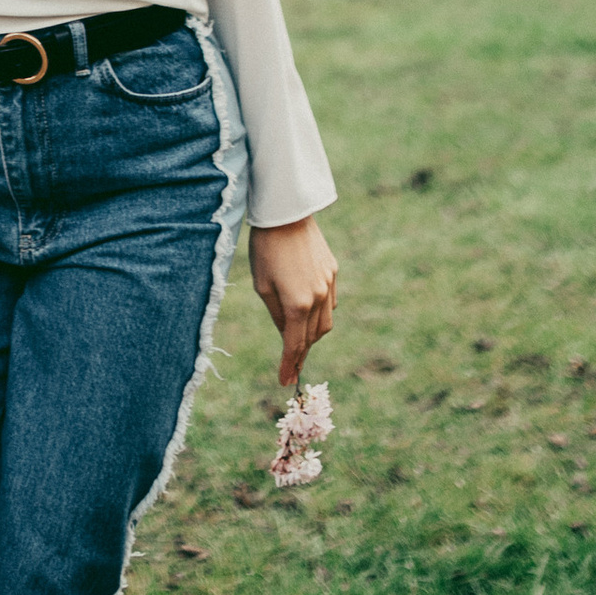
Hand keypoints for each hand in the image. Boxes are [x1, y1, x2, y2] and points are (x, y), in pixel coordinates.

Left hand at [250, 216, 336, 385]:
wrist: (286, 213)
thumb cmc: (265, 249)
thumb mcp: (262, 286)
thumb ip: (276, 315)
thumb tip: (286, 336)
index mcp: (297, 305)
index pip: (294, 345)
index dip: (290, 365)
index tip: (285, 382)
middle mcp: (318, 298)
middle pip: (312, 337)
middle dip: (301, 353)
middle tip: (291, 366)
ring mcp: (329, 285)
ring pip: (325, 323)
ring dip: (312, 335)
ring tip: (299, 342)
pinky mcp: (333, 272)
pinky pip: (330, 303)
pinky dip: (320, 314)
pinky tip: (309, 314)